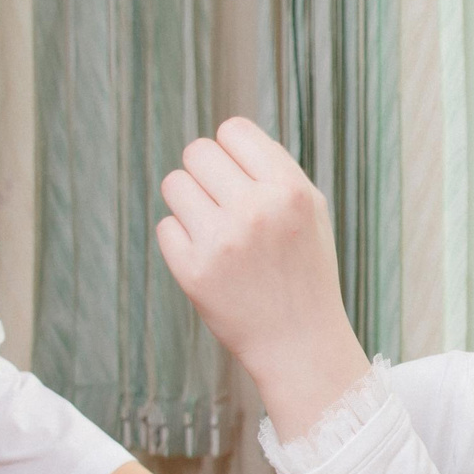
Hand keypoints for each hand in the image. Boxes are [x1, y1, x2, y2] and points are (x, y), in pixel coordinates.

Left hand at [155, 118, 371, 437]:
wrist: (299, 342)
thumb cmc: (302, 268)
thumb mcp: (308, 209)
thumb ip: (271, 167)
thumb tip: (223, 137)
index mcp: (289, 190)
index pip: (232, 130)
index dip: (231, 151)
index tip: (239, 177)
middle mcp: (255, 211)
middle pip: (197, 152)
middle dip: (205, 174)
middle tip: (221, 203)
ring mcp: (222, 242)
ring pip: (174, 184)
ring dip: (189, 203)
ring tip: (214, 230)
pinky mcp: (193, 272)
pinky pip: (165, 227)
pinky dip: (181, 240)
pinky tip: (209, 260)